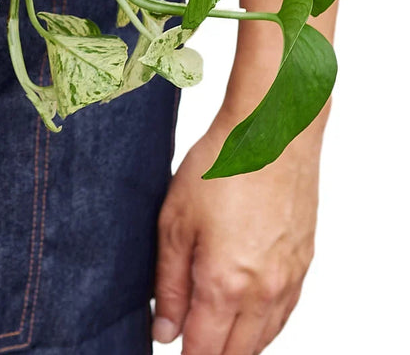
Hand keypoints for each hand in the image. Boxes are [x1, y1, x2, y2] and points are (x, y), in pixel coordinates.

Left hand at [152, 110, 321, 353]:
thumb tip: (164, 331)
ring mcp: (289, 282)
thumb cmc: (220, 168)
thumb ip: (168, 283)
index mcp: (225, 284)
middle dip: (209, 352)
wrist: (272, 135)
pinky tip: (243, 314)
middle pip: (237, 353)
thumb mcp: (174, 222)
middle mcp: (263, 293)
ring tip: (209, 329)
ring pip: (263, 339)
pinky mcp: (303, 267)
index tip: (167, 343)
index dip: (183, 353)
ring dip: (236, 343)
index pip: (205, 350)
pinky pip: (283, 315)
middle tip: (185, 335)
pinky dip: (261, 325)